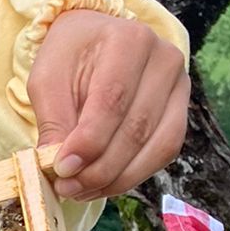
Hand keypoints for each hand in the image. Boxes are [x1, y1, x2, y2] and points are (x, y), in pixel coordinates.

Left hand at [26, 9, 188, 201]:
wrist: (95, 40)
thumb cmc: (70, 56)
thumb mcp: (48, 79)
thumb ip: (53, 120)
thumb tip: (58, 167)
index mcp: (129, 39)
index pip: (113, 100)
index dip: (89, 141)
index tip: (62, 169)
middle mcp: (164, 59)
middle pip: (137, 127)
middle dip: (100, 168)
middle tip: (67, 187)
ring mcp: (180, 85)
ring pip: (157, 146)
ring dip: (117, 178)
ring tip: (81, 191)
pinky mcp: (181, 111)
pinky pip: (164, 153)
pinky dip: (133, 175)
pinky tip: (103, 184)